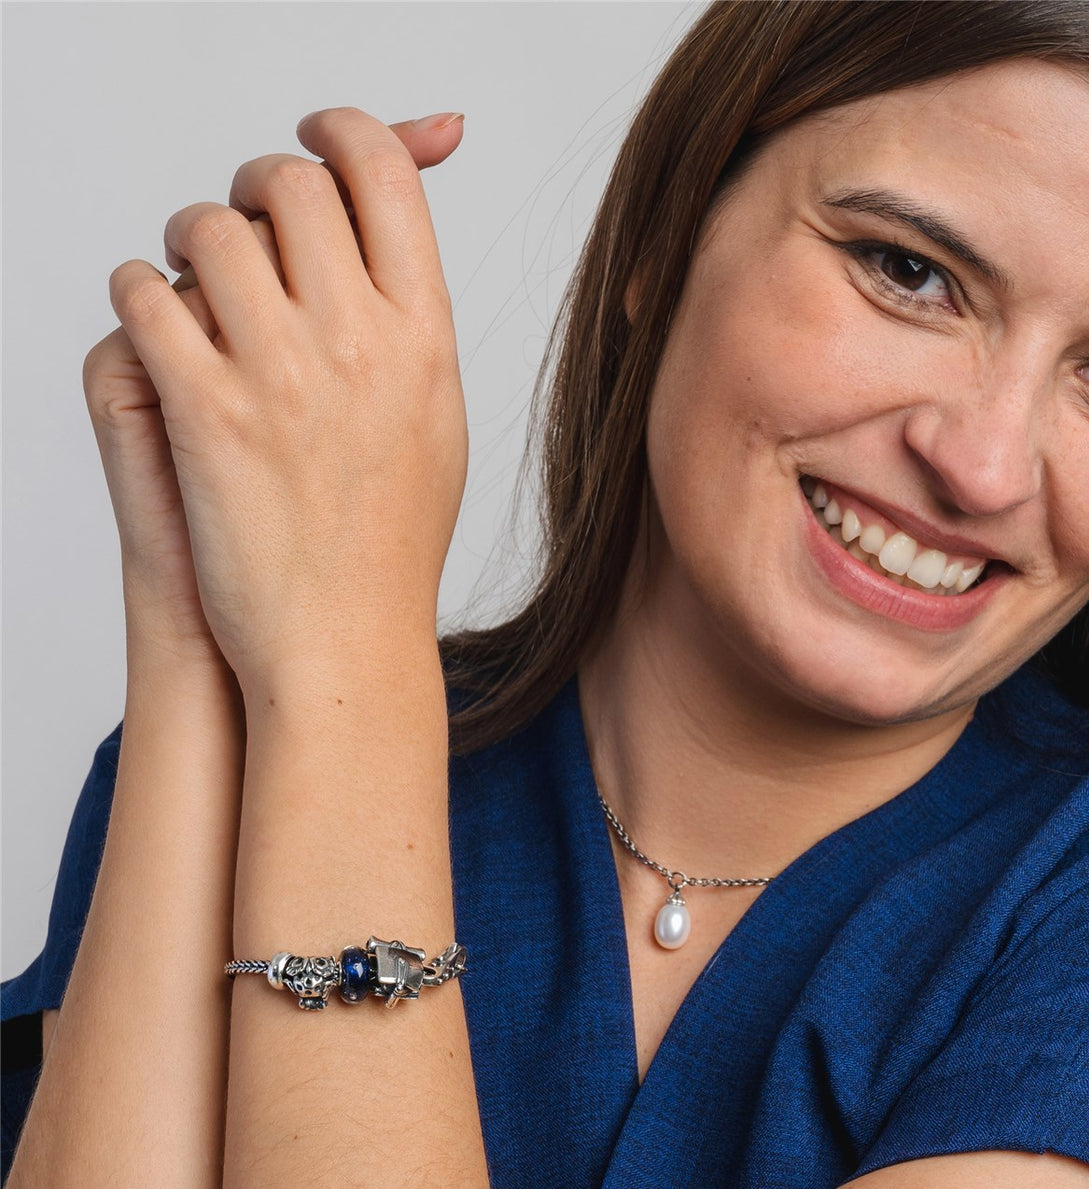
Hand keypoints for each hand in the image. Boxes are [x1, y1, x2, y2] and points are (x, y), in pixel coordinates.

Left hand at [99, 108, 467, 693]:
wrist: (346, 643)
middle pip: (290, 182)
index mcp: (428, 338)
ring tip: (190, 279)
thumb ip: (414, 326)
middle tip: (241, 219)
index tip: (312, 138)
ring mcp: (284, 374)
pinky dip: (138, 296)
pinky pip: (144, 294)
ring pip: (208, 226)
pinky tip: (157, 330)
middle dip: (253, 183)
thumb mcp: (437, 423)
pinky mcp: (207, 412)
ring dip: (186, 238)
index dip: (341, 131)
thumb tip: (391, 241)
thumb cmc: (389, 546)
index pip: (383, 175)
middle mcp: (363, 342)